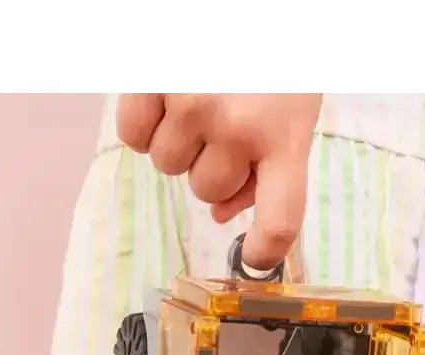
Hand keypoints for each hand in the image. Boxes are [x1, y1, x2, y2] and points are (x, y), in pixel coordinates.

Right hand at [115, 90, 322, 270]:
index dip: (266, 251)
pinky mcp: (151, 85)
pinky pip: (133, 136)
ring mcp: (191, 107)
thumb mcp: (291, 112)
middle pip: (208, 192)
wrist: (249, 4)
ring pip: (169, 166)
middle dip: (213, 168)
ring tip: (196, 103)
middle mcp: (238, 130)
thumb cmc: (274, 70)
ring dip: (179, 143)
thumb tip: (227, 215)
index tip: (253, 259)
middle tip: (223, 127)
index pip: (282, 219)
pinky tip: (164, 99)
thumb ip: (267, 165)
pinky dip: (143, 124)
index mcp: (286, 139)